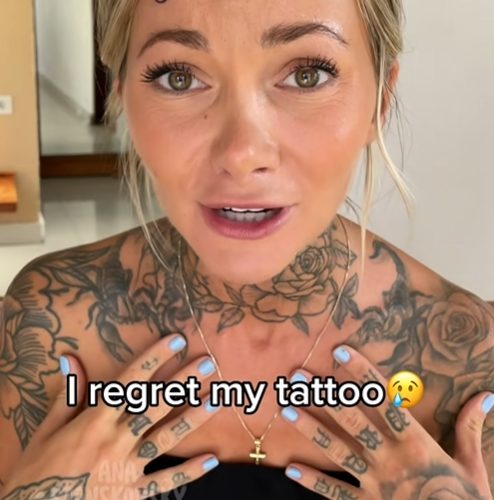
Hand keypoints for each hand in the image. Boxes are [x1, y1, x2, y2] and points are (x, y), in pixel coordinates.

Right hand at [0, 335, 220, 499]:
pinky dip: (188, 472)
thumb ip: (68, 394)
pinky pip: (163, 482)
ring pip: (165, 438)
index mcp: (95, 420)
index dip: (155, 358)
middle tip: (208, 364)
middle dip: (183, 382)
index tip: (176, 341)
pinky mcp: (131, 494)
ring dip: (192, 419)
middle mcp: (115, 440)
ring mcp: (125, 468)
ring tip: (215, 401)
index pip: (131, 381)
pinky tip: (211, 461)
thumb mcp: (47, 429)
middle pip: (155, 404)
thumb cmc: (37, 472)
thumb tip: (70, 358)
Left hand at [281, 344, 492, 498]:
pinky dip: (313, 481)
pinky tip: (290, 468)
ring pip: (337, 451)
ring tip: (286, 409)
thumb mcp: (473, 466)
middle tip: (298, 377)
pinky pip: (336, 493)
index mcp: (416, 444)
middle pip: (352, 422)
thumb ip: (470, 428)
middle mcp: (391, 459)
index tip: (340, 352)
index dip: (362, 375)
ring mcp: (376, 484)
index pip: (384, 401)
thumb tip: (487, 396)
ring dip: (310, 429)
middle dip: (325, 397)